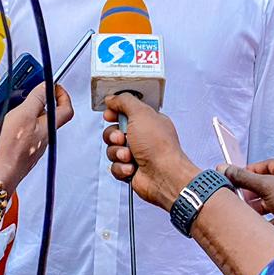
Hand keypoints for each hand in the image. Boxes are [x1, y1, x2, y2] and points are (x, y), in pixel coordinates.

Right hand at [0, 83, 72, 192]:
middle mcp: (43, 139)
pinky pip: (25, 136)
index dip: (63, 95)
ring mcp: (32, 148)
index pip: (66, 109)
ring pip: (37, 127)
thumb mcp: (23, 115)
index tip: (54, 87)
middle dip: (44, 103)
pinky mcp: (21, 155)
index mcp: (48, 128)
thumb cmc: (9, 149)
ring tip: (18, 108)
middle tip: (36, 94)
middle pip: (51, 117)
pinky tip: (8, 127)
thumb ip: (37, 99)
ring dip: (30, 115)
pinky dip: (20, 128)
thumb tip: (47, 87)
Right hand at [102, 94, 198, 210]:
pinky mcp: (130, 170)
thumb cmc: (159, 146)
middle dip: (114, 136)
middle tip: (122, 138)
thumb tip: (112, 99)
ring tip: (130, 156)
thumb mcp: (141, 113)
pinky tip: (132, 167)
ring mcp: (136, 154)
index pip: (124, 112)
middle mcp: (142, 137)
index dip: (114, 114)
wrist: (164, 175)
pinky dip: (121, 167)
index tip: (110, 115)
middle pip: (113, 132)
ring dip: (118, 153)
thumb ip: (124, 101)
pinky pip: (114, 166)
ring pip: (112, 150)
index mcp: (147, 121)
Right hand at [222, 160, 273, 236]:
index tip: (234, 178)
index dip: (248, 171)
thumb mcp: (265, 185)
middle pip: (265, 186)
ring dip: (257, 208)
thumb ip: (243, 177)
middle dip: (250, 192)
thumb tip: (224, 168)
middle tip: (237, 197)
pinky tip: (258, 225)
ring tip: (246, 212)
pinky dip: (266, 222)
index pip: (263, 166)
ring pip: (269, 204)